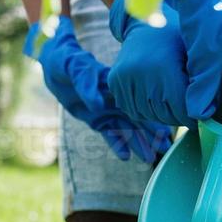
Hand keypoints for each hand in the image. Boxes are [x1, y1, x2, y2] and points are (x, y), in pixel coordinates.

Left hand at [27, 19, 171, 161]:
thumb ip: (86, 84)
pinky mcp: (97, 120)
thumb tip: (97, 104)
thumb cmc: (67, 61)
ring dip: (138, 144)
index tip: (164, 129)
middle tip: (166, 148)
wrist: (55, 66)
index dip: (151, 116)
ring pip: (126, 130)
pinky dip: (117, 145)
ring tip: (150, 159)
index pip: (138, 103)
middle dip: (152, 134)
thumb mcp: (74, 68)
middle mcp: (116, 100)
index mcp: (115, 85)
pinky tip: (126, 157)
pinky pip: (109, 134)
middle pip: (137, 119)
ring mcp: (108, 111)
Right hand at [108, 0, 190, 127]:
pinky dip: (144, 109)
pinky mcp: (115, 81)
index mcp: (165, 68)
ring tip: (167, 100)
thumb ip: (199, 84)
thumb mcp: (193, 56)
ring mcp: (125, 78)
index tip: (197, 117)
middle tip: (183, 109)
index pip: (180, 110)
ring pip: (147, 114)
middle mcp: (142, 74)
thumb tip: (205, 114)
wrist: (145, 24)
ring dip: (159, 113)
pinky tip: (152, 96)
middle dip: (176, 116)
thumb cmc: (177, 40)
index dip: (191, 117)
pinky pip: (132, 109)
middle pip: (163, 114)